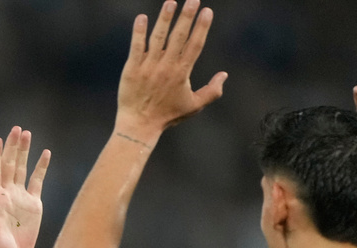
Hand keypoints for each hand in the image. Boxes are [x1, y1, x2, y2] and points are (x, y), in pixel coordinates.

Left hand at [0, 127, 50, 247]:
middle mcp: (7, 193)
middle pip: (9, 164)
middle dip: (12, 147)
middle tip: (16, 128)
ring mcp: (20, 197)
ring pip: (22, 168)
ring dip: (24, 151)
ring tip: (27, 133)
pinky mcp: (33, 205)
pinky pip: (37, 181)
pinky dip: (41, 167)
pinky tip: (45, 153)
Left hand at [116, 0, 225, 135]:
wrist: (139, 125)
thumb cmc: (167, 116)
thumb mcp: (193, 106)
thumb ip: (212, 91)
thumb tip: (224, 75)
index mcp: (182, 73)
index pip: (195, 45)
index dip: (202, 27)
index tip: (207, 11)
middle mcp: (166, 67)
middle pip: (179, 36)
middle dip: (187, 16)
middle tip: (193, 0)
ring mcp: (148, 66)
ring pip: (158, 38)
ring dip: (164, 18)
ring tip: (170, 2)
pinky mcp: (132, 69)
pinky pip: (136, 47)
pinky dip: (138, 32)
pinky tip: (142, 17)